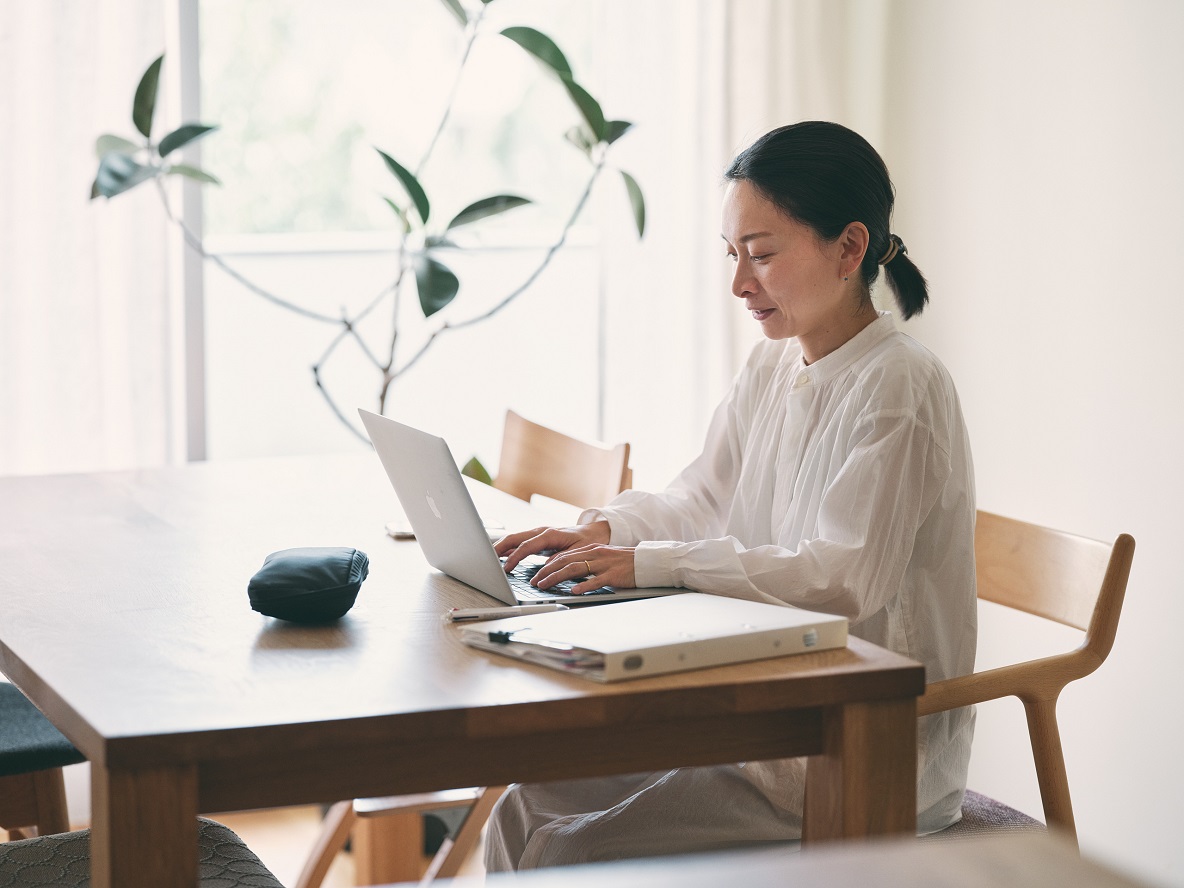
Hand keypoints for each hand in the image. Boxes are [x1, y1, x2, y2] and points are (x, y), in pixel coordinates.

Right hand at [494, 521, 611, 572]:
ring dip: (500, 547)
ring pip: (514, 538)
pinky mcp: (537, 539)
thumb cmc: (587, 542)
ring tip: (487, 559)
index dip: (515, 557)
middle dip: (499, 548)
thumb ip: (560, 560)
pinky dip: (508, 548)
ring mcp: (538, 534)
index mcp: (550, 534)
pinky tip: (500, 556)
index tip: (506, 569)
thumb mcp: (578, 553)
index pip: (526, 546)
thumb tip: (545, 570)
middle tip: (486, 560)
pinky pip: (519, 542)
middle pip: (514, 537)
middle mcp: (541, 531)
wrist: (593, 532)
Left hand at [530, 544, 636, 593]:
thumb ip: (588, 563)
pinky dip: (583, 586)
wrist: (647, 561)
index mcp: (592, 550)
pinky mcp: (613, 575)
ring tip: (545, 585)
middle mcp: (595, 554)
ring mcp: (604, 564)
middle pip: (565, 561)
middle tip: (535, 582)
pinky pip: (596, 580)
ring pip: (575, 569)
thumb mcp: (604, 558)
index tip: (537, 575)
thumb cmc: (625, 562)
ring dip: (557, 578)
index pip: (564, 556)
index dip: (548, 565)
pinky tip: (574, 591)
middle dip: (546, 572)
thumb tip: (570, 573)